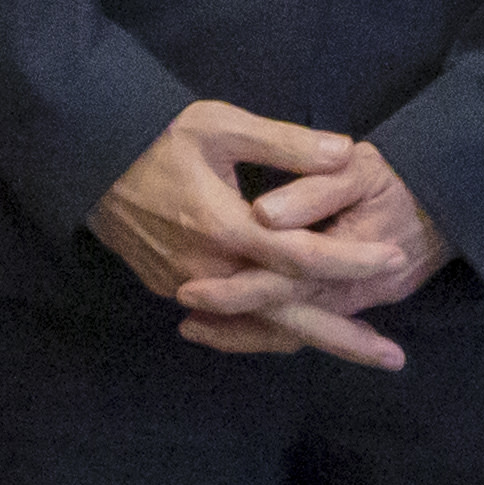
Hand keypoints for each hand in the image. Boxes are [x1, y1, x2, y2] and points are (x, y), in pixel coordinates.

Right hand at [90, 98, 422, 368]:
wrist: (88, 161)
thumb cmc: (158, 137)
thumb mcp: (222, 126)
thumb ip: (286, 144)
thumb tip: (346, 153)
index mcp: (225, 226)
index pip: (301, 257)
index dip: (351, 260)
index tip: (393, 259)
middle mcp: (209, 270)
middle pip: (287, 319)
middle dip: (343, 340)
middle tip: (395, 358)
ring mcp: (187, 288)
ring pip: (260, 328)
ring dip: (311, 338)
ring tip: (360, 348)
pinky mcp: (173, 291)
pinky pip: (233, 321)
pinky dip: (271, 327)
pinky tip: (304, 327)